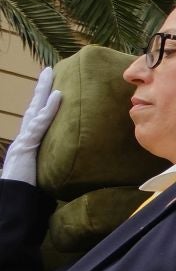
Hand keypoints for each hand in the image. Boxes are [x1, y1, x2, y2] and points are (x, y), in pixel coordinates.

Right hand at [1, 68, 61, 184]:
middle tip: (48, 70)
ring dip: (43, 90)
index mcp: (27, 142)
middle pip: (33, 107)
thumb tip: (67, 163)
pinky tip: (58, 95)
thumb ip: (50, 164)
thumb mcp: (42, 173)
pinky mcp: (26, 145)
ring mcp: (23, 139)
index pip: (36, 117)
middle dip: (40, 88)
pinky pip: (40, 123)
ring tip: (50, 73)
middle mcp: (23, 137)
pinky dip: (49, 108)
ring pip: (35, 110)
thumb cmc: (28, 190)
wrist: (13, 200)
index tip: (50, 87)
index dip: (42, 102)